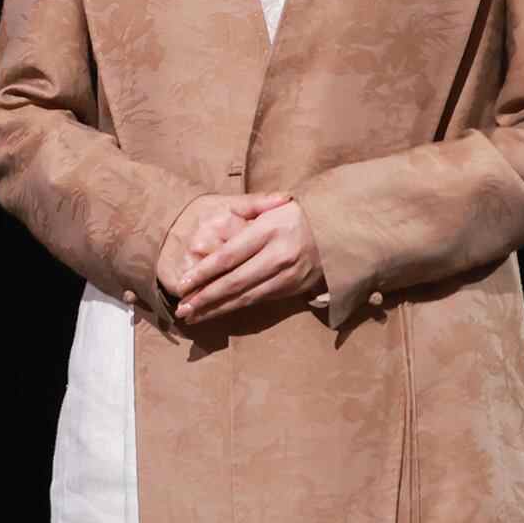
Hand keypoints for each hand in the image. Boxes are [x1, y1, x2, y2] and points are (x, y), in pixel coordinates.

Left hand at [172, 195, 324, 327]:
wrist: (342, 230)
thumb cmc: (298, 215)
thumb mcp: (273, 206)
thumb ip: (245, 213)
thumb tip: (218, 225)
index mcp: (269, 231)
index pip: (229, 256)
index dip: (203, 273)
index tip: (182, 284)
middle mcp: (279, 256)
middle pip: (235, 282)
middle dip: (205, 298)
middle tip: (182, 309)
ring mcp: (289, 276)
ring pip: (247, 297)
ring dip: (217, 309)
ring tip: (193, 317)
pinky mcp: (295, 289)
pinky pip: (260, 300)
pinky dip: (237, 307)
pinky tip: (219, 312)